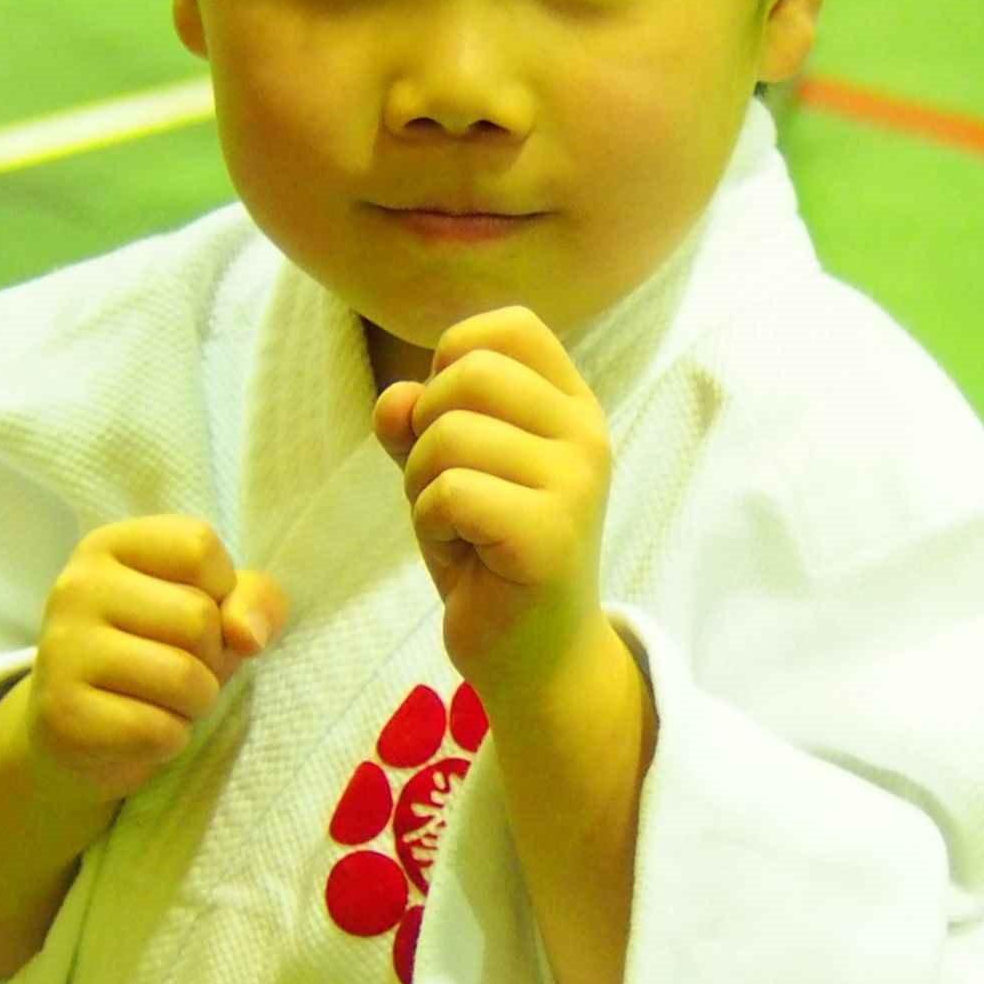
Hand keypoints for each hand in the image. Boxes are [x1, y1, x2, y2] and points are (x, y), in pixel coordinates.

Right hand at [24, 515, 287, 797]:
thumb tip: (248, 634)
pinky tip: (137, 726)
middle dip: (212, 658)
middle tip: (176, 667)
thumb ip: (255, 599)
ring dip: (196, 702)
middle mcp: (76, 586)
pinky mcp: (63, 714)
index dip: (222, 592)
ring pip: (184, 678)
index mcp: (109, 545)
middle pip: (199, 617)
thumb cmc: (157, 652)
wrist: (77, 727)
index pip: (199, 547)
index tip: (189, 614)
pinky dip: (169, 739)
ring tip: (163, 699)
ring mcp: (63, 649)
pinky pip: (159, 731)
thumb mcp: (216, 608)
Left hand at [372, 305, 612, 708]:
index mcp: (572, 406)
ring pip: (449, 434)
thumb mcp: (444, 471)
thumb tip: (398, 398)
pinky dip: (432, 524)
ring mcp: (575, 483)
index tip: (453, 422)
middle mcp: (586, 434)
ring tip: (456, 528)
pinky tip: (463, 555)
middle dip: (427, 428)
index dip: (453, 361)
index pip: (509, 326)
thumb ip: (417, 421)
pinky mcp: (549, 534)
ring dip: (423, 485)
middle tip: (445, 488)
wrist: (534, 657)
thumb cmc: (488, 554)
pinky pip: (450, 492)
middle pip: (469, 371)